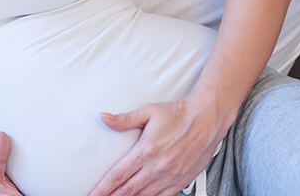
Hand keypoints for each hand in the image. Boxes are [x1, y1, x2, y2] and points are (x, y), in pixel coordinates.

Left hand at [88, 99, 223, 195]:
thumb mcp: (148, 112)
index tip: (93, 194)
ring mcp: (170, 177)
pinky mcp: (181, 181)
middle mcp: (158, 167)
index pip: (119, 175)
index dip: (103, 188)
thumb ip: (124, 119)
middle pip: (128, 190)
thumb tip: (103, 117)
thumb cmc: (178, 114)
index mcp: (146, 150)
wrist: (207, 119)